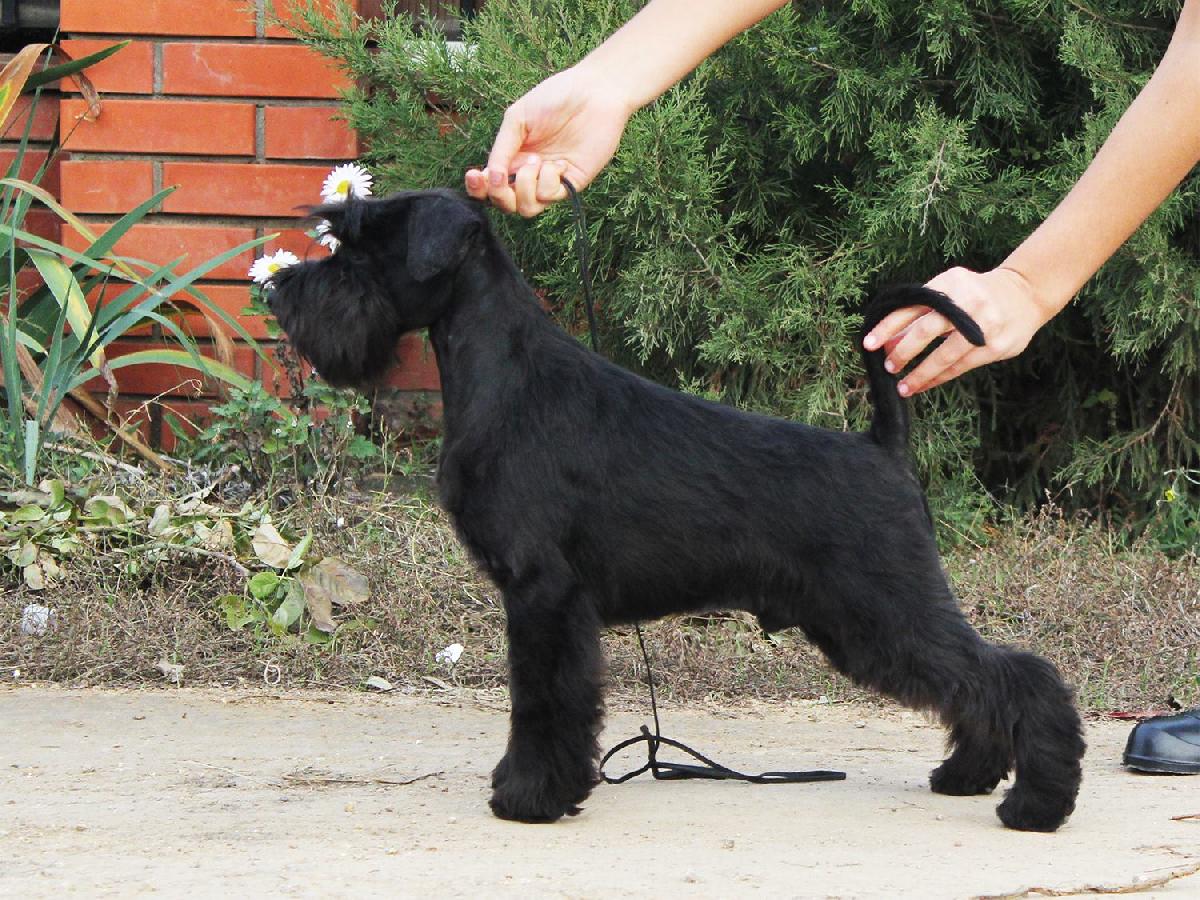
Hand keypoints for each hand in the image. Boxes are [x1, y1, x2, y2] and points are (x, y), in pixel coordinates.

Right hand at [464, 65, 634, 216]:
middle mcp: (529, 173)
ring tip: (536, 162)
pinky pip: (550, 197)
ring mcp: (550, 180)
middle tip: (501, 178)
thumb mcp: (518, 118)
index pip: (489, 184)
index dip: (478, 188)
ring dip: (524, 188)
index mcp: (512, 156)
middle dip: (498, 196)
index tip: (474, 175)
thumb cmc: (555, 98)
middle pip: (506, 204)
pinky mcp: (571, 184)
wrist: (594, 92)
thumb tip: (490, 177)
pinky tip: (559, 162)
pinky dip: (548, 181)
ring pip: (527, 208)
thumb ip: (502, 148)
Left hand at [862, 266, 1054, 395]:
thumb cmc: (974, 294)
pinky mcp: (995, 346)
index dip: (888, 327)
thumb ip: (919, 315)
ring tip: (903, 387)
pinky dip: (939, 378)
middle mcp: (968, 302)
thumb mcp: (948, 293)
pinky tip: (925, 384)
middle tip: (889, 367)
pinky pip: (961, 366)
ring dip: (921, 374)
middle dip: (904, 351)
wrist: (1025, 293)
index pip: (911, 307)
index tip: (869, 344)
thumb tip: (888, 343)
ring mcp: (984, 325)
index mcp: (950, 284)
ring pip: (945, 355)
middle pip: (928, 329)